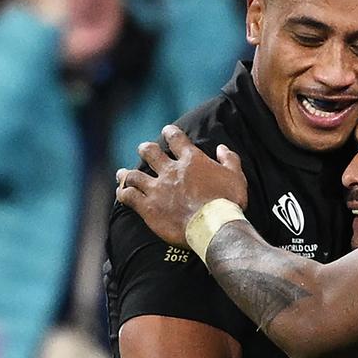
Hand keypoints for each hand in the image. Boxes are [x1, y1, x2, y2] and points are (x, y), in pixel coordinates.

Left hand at [117, 125, 248, 246]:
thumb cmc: (228, 202)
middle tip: (144, 149)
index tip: (167, 131)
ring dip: (126, 174)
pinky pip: (128, 197)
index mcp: (191, 160)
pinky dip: (123, 194)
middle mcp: (170, 171)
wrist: (214, 226)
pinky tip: (121, 194)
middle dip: (145, 149)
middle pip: (150, 152)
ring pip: (133, 175)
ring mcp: (157, 189)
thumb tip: (223, 148)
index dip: (170, 132)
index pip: (176, 138)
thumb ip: (229, 160)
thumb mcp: (236, 177)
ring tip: (123, 174)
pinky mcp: (148, 207)